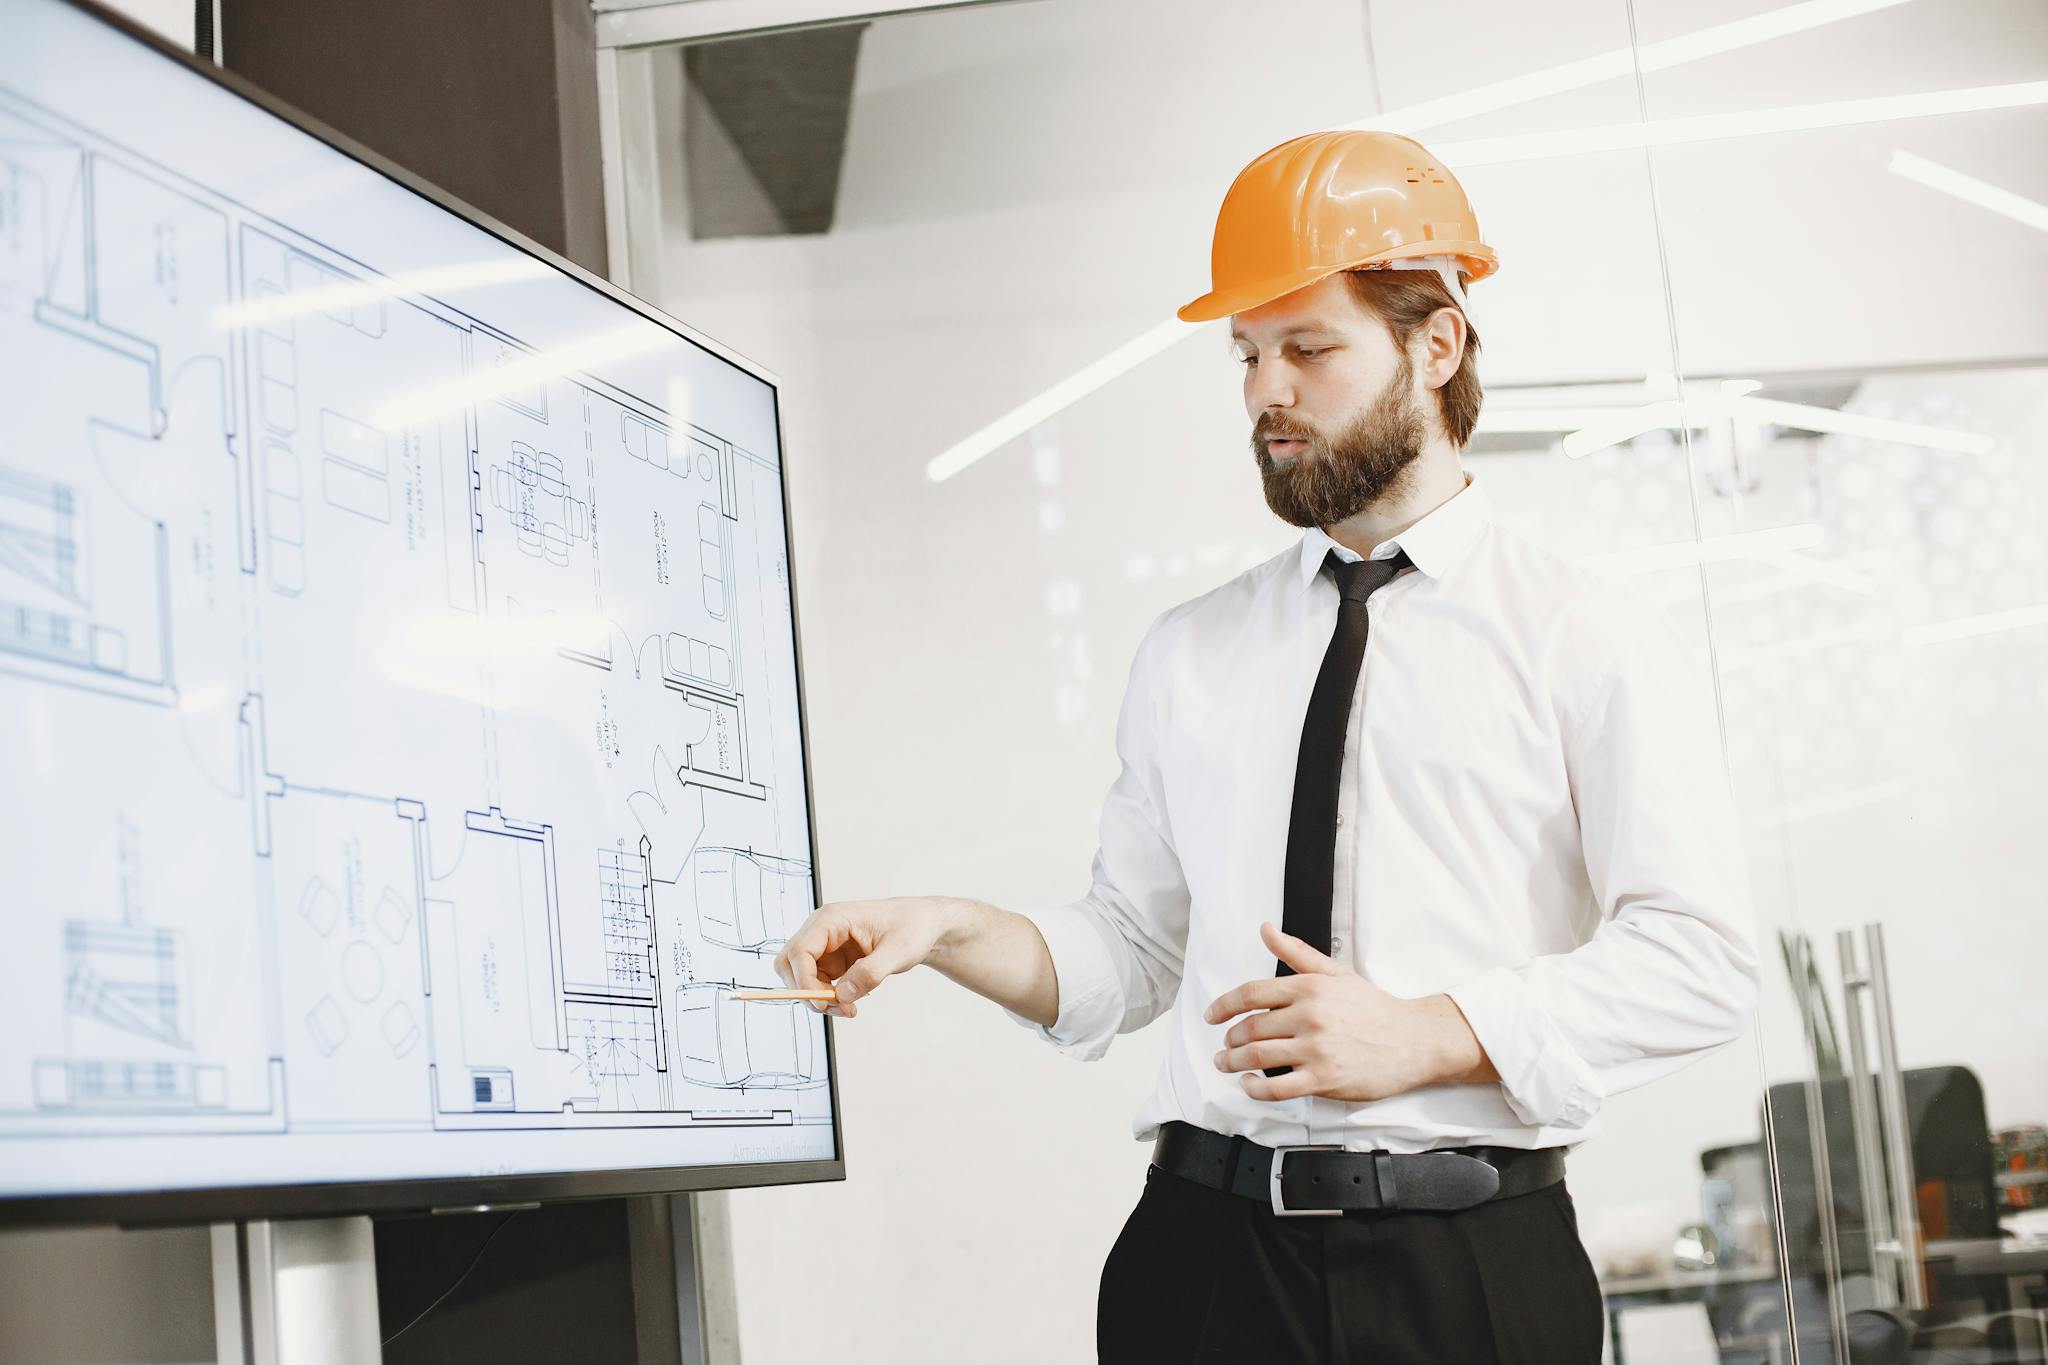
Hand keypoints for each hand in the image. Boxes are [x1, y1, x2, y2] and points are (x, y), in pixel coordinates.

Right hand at [773, 897, 959, 1017]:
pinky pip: (817, 985)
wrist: (923, 927)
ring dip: (819, 999)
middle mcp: (821, 931)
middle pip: (790, 965)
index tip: (824, 1003)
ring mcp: (825, 947)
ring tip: (850, 1009)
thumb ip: (870, 973)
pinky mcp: (832, 961)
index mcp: (832, 919)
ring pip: (802, 979)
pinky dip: (829, 999)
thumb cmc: (912, 928)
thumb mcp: (899, 952)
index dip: (804, 981)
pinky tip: (852, 1002)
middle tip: (838, 1008)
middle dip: (807, 992)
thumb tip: (843, 995)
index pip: (799, 952)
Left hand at [1203, 922, 1492, 1102]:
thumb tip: (1266, 929)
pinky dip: (1255, 1089)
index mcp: (1309, 987)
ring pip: (1258, 1057)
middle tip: (1224, 1047)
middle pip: (1250, 1027)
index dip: (1223, 1005)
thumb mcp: (1336, 973)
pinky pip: (1277, 1088)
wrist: (1413, 1040)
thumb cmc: (1373, 1007)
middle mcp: (1309, 1016)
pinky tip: (1248, 1085)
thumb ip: (1296, 952)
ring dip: (1233, 1063)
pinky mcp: (1325, 1079)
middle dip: (1229, 1040)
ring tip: (1227, 1065)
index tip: (1212, 1016)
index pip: (1251, 993)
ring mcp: (1316, 1049)